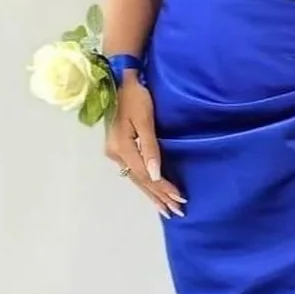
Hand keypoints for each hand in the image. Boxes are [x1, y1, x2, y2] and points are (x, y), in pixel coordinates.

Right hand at [104, 78, 184, 218]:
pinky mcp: (119, 149)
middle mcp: (116, 154)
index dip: (163, 188)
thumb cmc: (136, 96)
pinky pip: (134, 172)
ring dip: (152, 194)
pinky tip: (152, 192)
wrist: (120, 80)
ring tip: (166, 210)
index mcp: (121, 148)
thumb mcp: (145, 120)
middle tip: (177, 212)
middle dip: (159, 197)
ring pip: (137, 179)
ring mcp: (115, 153)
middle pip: (141, 181)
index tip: (179, 199)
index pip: (146, 175)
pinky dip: (145, 184)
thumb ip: (150, 148)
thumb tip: (155, 175)